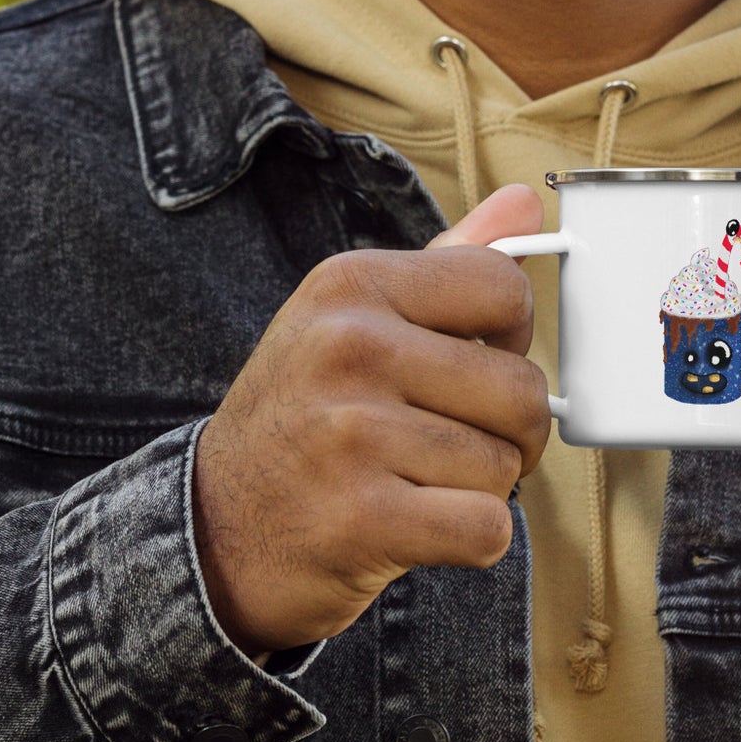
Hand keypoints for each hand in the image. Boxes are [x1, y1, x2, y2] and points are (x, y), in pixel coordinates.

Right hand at [191, 184, 550, 656]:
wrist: (215, 530)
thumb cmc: (305, 415)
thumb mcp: (354, 318)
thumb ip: (447, 260)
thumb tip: (525, 202)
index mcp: (351, 283)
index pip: (503, 288)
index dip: (512, 338)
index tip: (476, 364)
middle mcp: (348, 345)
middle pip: (520, 389)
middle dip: (509, 431)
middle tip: (454, 444)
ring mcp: (351, 433)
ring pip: (505, 464)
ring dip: (480, 489)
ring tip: (415, 481)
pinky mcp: (361, 518)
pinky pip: (486, 528)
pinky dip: (470, 539)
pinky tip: (417, 526)